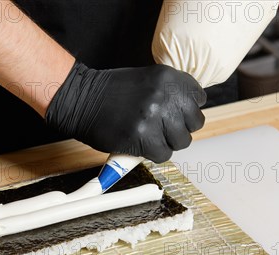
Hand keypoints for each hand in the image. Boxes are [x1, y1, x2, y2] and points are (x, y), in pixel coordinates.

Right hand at [46, 62, 205, 162]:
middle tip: (161, 128)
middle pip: (194, 122)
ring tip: (150, 136)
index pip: (198, 98)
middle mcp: (164, 95)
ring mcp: (153, 117)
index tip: (173, 112)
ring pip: (181, 141)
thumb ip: (169, 91)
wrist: (81, 99)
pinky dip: (153, 153)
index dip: (186, 109)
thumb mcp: (146, 80)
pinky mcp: (142, 137)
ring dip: (167, 142)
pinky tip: (141, 144)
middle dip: (179, 128)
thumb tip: (190, 110)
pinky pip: (163, 154)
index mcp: (168, 77)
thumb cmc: (110, 92)